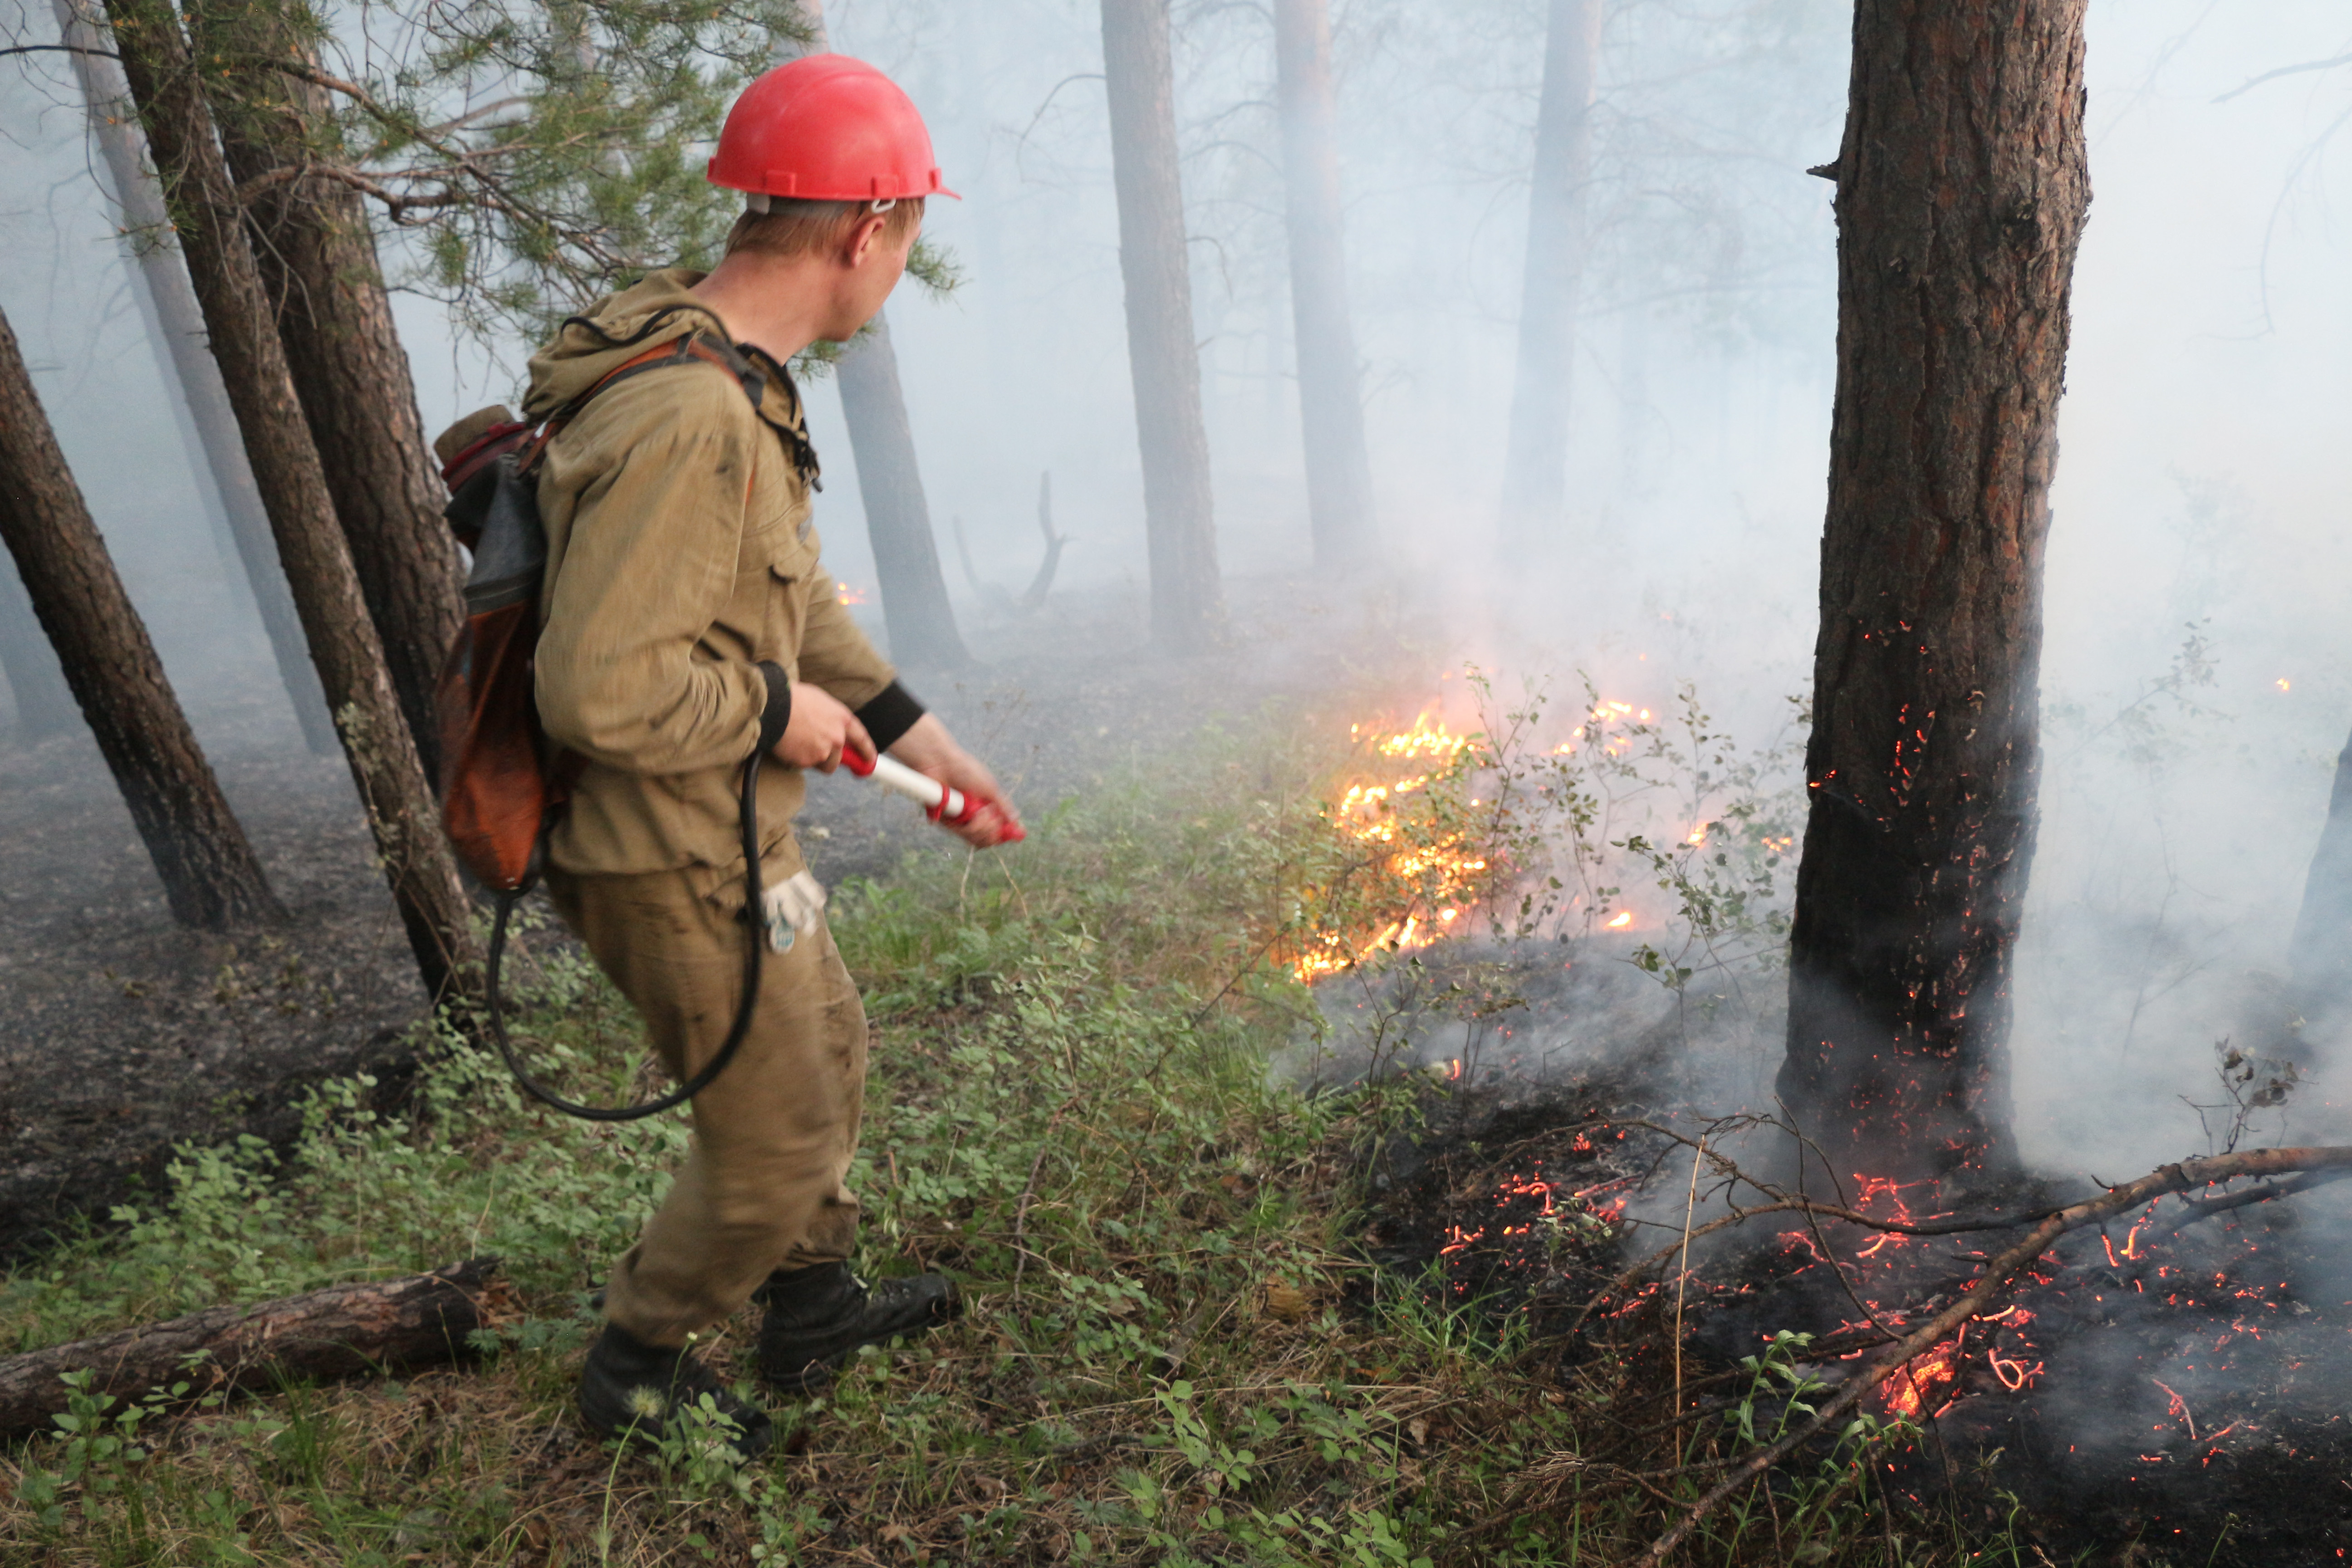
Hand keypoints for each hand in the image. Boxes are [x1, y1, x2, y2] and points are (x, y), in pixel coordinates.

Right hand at [773, 681, 873, 772]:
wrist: (773, 705)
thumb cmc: (792, 698)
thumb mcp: (820, 701)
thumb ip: (830, 718)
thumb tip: (830, 727)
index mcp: (842, 719)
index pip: (861, 738)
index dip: (866, 750)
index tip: (870, 760)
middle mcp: (837, 737)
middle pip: (838, 758)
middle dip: (829, 758)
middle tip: (816, 752)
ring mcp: (823, 751)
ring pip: (821, 763)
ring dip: (812, 758)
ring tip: (797, 742)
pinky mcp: (807, 761)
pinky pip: (803, 764)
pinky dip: (796, 758)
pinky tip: (788, 744)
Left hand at [889, 714, 1022, 848]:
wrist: (943, 764)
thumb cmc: (966, 770)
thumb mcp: (991, 788)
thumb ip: (1004, 805)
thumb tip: (1016, 819)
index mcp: (985, 807)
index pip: (997, 829)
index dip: (1005, 834)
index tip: (1016, 835)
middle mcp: (973, 816)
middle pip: (987, 839)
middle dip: (993, 832)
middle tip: (992, 820)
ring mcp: (960, 820)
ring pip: (976, 840)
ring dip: (983, 828)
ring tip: (981, 812)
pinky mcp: (947, 822)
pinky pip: (962, 834)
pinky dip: (970, 827)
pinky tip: (972, 813)